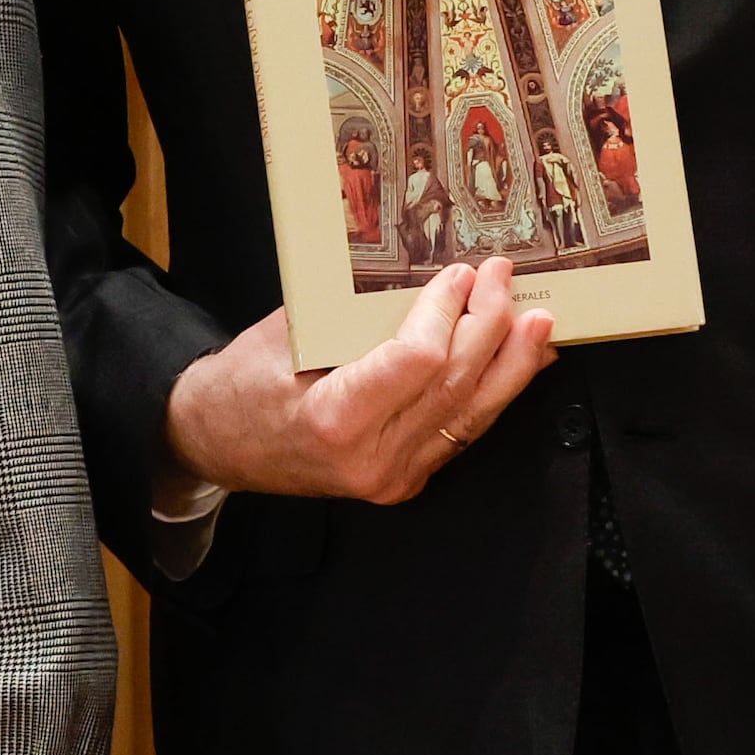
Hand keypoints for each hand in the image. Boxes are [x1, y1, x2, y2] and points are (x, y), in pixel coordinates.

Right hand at [159, 258, 557, 509]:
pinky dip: (492, 395)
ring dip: (510, 365)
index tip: (460, 274)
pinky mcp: (403, 480)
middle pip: (453, 385)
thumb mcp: (287, 333)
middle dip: (489, 326)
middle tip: (506, 280)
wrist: (216, 443)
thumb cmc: (242, 384)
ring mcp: (391, 478)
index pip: (417, 361)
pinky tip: (517, 367)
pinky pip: (460, 433)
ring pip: (471, 416)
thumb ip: (355, 312)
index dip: (447, 312)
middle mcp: (371, 459)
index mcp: (335, 420)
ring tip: (539, 325)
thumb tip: (423, 275)